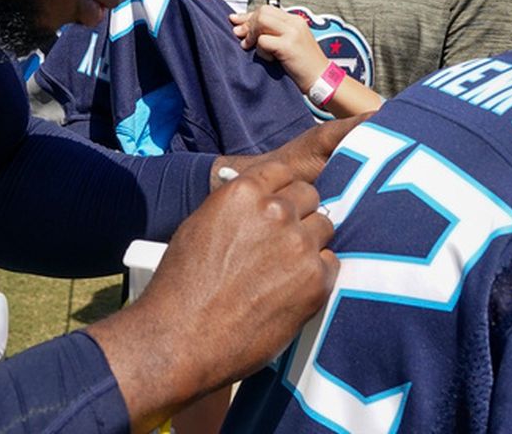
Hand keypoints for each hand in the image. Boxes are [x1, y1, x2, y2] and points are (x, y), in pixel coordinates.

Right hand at [87, 160, 338, 427]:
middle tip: (282, 241)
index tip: (281, 206)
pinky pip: (330, 264)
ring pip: (324, 228)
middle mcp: (276, 211)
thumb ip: (237, 208)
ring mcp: (299, 245)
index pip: (285, 172)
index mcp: (244, 192)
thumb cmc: (182, 286)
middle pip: (310, 196)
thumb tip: (261, 202)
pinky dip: (315, 276)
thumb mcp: (201, 225)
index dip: (283, 191)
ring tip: (285, 269)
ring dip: (310, 243)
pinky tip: (290, 292)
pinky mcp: (316, 280)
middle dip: (299, 214)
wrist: (182, 338)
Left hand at [231, 6, 329, 91]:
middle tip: (240, 37)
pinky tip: (268, 59)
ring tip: (250, 47)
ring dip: (252, 35)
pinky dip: (260, 50)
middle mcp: (294, 22)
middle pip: (263, 12)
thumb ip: (274, 33)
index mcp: (294, 20)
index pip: (267, 10)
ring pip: (261, 21)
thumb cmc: (303, 65)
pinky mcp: (288, 45)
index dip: (249, 16)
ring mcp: (292, 33)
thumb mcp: (290, 43)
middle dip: (247, 23)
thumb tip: (244, 30)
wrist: (322, 79)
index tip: (236, 22)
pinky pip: (263, 41)